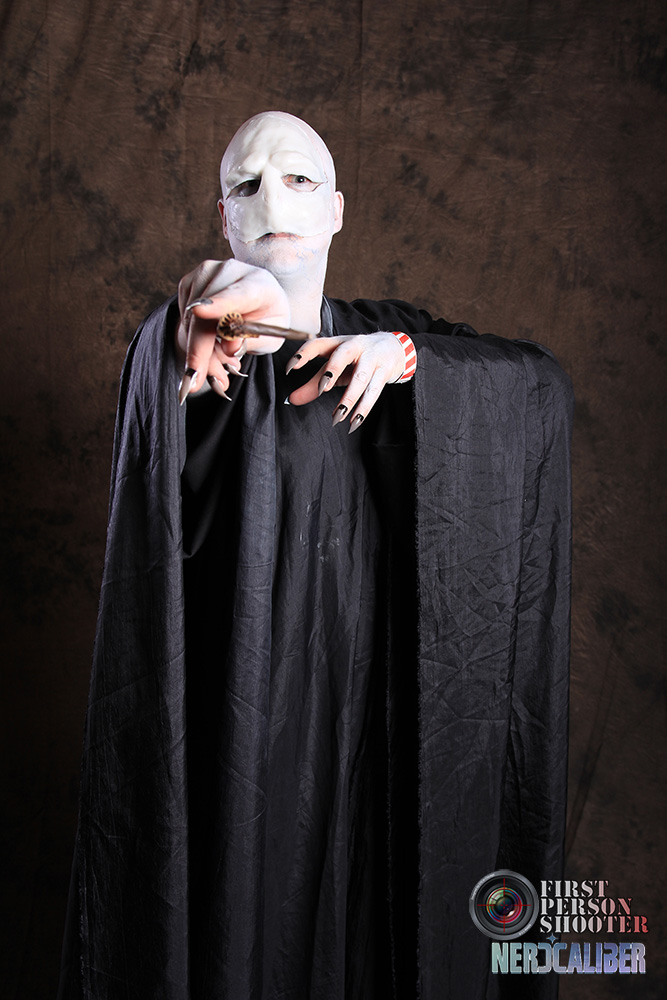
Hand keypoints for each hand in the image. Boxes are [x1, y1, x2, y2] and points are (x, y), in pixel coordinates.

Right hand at [176, 259, 289, 399]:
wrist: (259, 301)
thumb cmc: (267, 320)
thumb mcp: (272, 337)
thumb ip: (254, 341)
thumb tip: (230, 347)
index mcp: (259, 284)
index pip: (238, 294)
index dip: (219, 304)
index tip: (200, 312)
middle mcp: (230, 272)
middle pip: (205, 315)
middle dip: (199, 352)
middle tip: (196, 383)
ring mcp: (206, 274)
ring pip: (191, 321)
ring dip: (199, 352)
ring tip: (219, 368)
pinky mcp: (190, 282)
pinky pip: (184, 320)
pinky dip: (193, 341)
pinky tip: (211, 348)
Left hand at [285, 333, 405, 430]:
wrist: (394, 348)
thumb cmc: (358, 358)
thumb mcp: (335, 368)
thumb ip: (312, 384)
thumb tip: (291, 400)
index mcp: (337, 343)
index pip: (318, 344)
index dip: (303, 354)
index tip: (291, 368)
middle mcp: (354, 346)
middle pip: (342, 355)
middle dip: (332, 370)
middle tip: (321, 389)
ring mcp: (372, 358)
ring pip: (361, 379)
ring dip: (349, 399)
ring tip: (337, 417)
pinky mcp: (384, 372)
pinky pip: (373, 392)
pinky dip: (363, 409)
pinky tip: (354, 422)